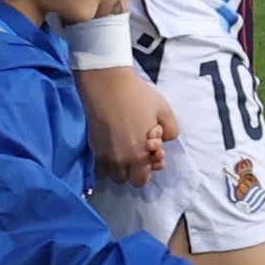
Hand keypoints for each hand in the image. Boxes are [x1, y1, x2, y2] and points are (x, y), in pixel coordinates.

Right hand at [78, 63, 175, 181]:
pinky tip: (111, 150)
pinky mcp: (93, 146)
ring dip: (120, 169)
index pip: (143, 179)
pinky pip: (98, 168)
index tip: (150, 151)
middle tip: (138, 154)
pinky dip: (105, 164)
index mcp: (139, 154)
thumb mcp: (164, 111)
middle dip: (135, 171)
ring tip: (124, 153)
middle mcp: (121, 159)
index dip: (149, 168)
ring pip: (112, 176)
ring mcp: (104, 154)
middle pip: (128, 181)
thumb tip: (162, 141)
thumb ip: (171, 131)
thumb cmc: (138, 96)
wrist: (107, 83)